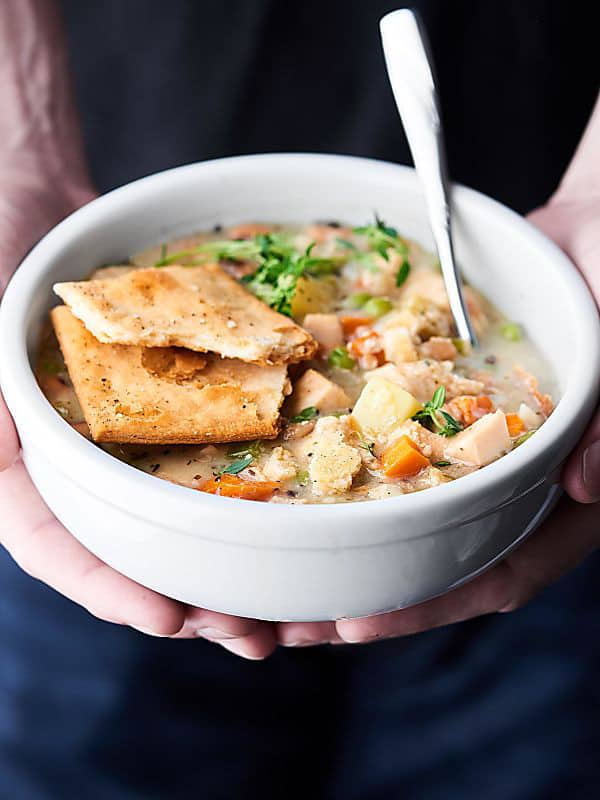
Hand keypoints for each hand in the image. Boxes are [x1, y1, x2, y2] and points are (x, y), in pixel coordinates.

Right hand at [0, 167, 275, 657]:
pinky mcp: (161, 407)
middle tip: (251, 635)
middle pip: (122, 550)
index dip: (106, 588)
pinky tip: (287, 523)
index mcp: (10, 461)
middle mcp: (64, 460)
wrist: (28, 193)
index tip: (169, 616)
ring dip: (223, 567)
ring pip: (169, 518)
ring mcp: (117, 436)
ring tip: (282, 611)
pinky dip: (238, 496)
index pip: (49, 544)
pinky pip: (202, 455)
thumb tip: (8, 484)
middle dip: (185, 602)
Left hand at [277, 194, 599, 647]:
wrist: (590, 236)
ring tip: (279, 578)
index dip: (435, 602)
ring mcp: (475, 453)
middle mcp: (516, 484)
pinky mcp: (443, 418)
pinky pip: (394, 455)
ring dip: (351, 550)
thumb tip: (586, 486)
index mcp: (567, 492)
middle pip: (443, 561)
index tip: (360, 622)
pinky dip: (351, 479)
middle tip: (297, 620)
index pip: (505, 571)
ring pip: (411, 518)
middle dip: (372, 595)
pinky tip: (298, 490)